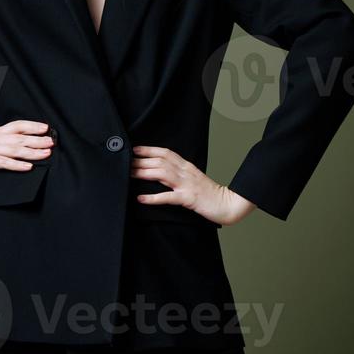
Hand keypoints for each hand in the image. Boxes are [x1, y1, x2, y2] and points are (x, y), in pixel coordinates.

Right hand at [0, 120, 55, 190]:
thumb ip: (8, 146)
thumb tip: (31, 146)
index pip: (17, 125)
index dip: (32, 126)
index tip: (47, 128)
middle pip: (19, 137)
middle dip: (37, 140)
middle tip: (51, 143)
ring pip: (13, 150)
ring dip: (31, 152)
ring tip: (45, 154)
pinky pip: (2, 162)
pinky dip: (16, 164)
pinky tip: (28, 167)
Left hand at [131, 145, 256, 226]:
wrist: (228, 204)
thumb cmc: (210, 194)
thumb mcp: (194, 179)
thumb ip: (179, 174)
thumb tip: (160, 172)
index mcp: (187, 166)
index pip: (166, 153)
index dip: (149, 150)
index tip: (134, 149)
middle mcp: (186, 172)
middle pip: (161, 161)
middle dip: (141, 161)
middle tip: (125, 162)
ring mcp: (187, 185)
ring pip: (162, 174)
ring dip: (144, 173)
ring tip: (129, 174)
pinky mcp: (189, 198)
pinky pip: (168, 197)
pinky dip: (153, 197)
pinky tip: (141, 198)